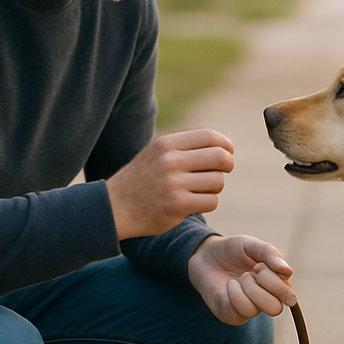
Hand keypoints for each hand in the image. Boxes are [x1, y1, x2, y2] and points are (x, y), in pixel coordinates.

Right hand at [108, 130, 234, 239]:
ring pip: (218, 181)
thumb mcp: (157, 153)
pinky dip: (208, 202)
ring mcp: (173, 183)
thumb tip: (222, 146)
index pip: (209, 137)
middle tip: (224, 171)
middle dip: (228, 164)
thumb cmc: (142, 179)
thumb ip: (184, 147)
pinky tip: (195, 202)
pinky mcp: (177, 205)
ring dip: (215, 187)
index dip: (225, 144)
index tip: (228, 152)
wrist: (115, 206)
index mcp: (166, 144)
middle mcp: (170, 160)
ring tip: (201, 189)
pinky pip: (211, 201)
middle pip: (220, 157)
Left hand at [188, 235, 295, 325]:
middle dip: (261, 288)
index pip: (288, 296)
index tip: (259, 265)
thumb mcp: (252, 245)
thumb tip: (288, 271)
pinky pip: (237, 312)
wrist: (205, 256)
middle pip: (276, 309)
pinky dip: (232, 294)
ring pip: (254, 310)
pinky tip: (229, 286)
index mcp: (277, 285)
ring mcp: (249, 309)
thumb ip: (271, 254)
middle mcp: (266, 300)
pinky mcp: (232, 315)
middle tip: (249, 273)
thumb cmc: (232, 251)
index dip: (275, 281)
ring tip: (238, 278)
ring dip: (244, 289)